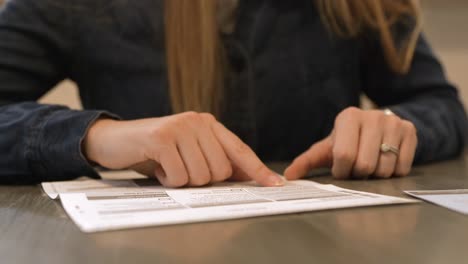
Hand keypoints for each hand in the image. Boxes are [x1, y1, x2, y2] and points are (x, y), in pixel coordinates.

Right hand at [83, 112, 283, 186]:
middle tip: (182, 169)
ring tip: (168, 166)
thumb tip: (246, 177)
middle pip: (220, 170)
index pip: (239, 150)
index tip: (274, 184)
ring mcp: (179, 127)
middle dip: (201, 179)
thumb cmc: (156, 150)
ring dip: (182, 180)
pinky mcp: (162, 138)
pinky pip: (178, 176)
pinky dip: (167, 180)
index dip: (258, 169)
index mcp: (208, 124)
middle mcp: (197, 122)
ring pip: (200, 175)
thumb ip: (215, 160)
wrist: (115, 140)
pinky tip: (158, 167)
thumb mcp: (188, 153)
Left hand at [284, 107, 417, 179]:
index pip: (344, 155)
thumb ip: (306, 162)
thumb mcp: (327, 149)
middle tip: (356, 168)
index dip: (342, 171)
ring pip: (385, 168)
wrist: (378, 129)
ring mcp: (393, 122)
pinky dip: (393, 172)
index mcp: (348, 117)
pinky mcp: (410, 130)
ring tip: (370, 164)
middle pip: (365, 164)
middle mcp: (373, 116)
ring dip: (376, 175)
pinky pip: (402, 168)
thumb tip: (288, 176)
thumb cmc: (348, 142)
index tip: (341, 170)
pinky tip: (385, 161)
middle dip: (358, 174)